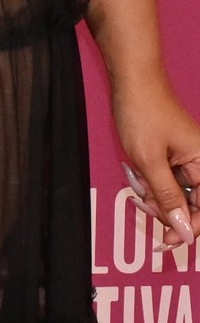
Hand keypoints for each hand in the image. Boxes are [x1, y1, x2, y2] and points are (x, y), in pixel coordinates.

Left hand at [113, 72, 199, 252]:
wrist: (132, 82)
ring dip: (153, 195)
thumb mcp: (151, 161)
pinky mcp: (174, 158)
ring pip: (174, 196)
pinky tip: (136, 174)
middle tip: (142, 200)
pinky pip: (164, 182)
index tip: (167, 240)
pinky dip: (149, 183)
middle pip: (190, 206)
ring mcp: (188, 162)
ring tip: (137, 179)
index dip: (189, 228)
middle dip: (164, 208)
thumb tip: (185, 230)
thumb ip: (168, 197)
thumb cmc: (143, 114)